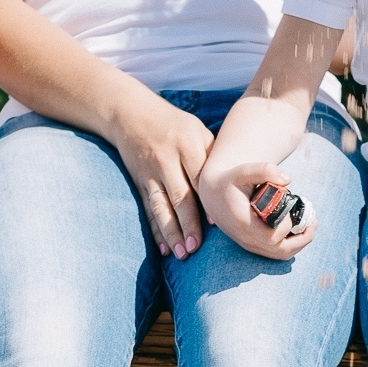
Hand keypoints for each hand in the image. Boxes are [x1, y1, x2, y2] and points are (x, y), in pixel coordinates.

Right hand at [107, 90, 215, 259]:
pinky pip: (149, 209)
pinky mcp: (139, 181)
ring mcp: (151, 172)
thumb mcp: (197, 131)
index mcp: (186, 144)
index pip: (199, 177)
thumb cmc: (174, 125)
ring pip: (161, 206)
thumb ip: (212, 157)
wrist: (131, 113)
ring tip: (181, 253)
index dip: (207, 202)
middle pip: (179, 196)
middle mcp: (167, 159)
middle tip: (197, 248)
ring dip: (171, 232)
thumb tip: (236, 185)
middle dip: (188, 224)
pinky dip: (156, 231)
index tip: (217, 224)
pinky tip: (163, 249)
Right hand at [194, 162, 316, 260]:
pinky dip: (291, 246)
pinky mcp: (253, 246)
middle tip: (314, 222)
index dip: (287, 227)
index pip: (272, 237)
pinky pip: (276, 253)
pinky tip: (299, 232)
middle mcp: (246, 239)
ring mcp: (250, 245)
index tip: (292, 211)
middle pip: (280, 251)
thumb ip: (264, 170)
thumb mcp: (243, 170)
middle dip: (302, 239)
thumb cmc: (231, 180)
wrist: (214, 194)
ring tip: (310, 227)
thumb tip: (287, 180)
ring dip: (299, 244)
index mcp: (243, 223)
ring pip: (280, 255)